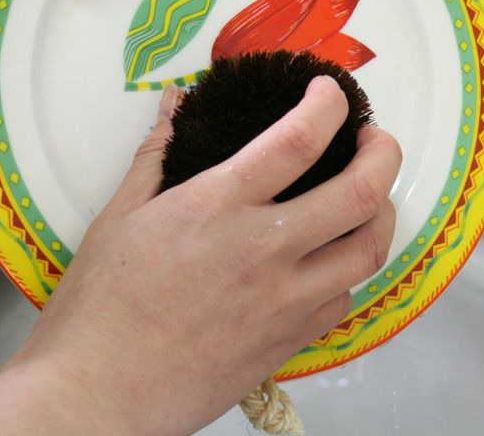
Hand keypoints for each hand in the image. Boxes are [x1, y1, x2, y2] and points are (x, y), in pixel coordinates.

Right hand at [0, 77, 401, 434]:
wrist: (100, 391)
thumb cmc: (101, 302)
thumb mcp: (121, 215)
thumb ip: (157, 153)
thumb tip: (174, 104)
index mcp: (216, 207)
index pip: (296, 140)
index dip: (326, 105)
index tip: (330, 92)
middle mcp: (263, 250)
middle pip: (358, 192)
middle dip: (382, 153)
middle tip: (374, 138)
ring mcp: (284, 301)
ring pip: (368, 249)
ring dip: (380, 211)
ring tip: (366, 193)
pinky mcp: (289, 342)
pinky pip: (344, 298)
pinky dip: (350, 267)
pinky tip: (331, 256)